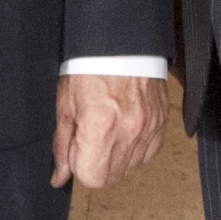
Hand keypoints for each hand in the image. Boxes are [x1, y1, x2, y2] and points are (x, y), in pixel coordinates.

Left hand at [51, 74, 165, 189]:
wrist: (120, 41)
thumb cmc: (88, 66)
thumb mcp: (65, 103)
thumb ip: (62, 144)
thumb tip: (59, 177)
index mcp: (100, 126)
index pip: (91, 178)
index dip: (80, 164)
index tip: (77, 145)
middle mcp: (128, 131)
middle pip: (111, 177)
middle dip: (97, 162)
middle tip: (90, 134)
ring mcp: (149, 128)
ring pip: (130, 168)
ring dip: (116, 156)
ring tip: (108, 126)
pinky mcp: (161, 123)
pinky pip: (148, 155)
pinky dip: (135, 148)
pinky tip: (124, 126)